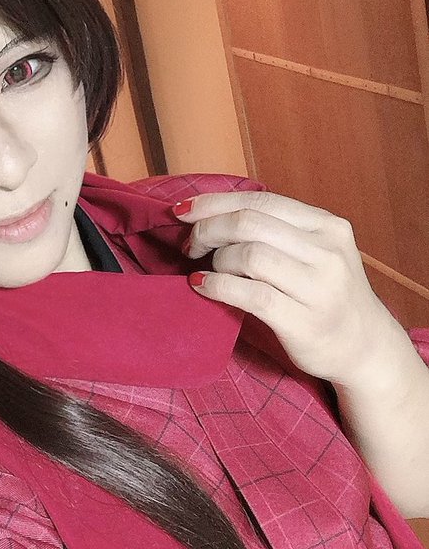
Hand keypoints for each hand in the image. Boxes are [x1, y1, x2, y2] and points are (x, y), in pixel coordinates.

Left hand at [174, 190, 403, 387]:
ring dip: (216, 261)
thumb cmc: (327, 296)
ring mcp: (318, 287)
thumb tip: (210, 214)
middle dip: (208, 229)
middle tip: (191, 245)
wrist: (365, 348)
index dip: (215, 202)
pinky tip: (202, 286)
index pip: (261, 200)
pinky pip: (249, 294)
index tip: (183, 210)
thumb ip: (277, 231)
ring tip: (208, 270)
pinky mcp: (303, 321)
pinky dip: (217, 286)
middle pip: (250, 223)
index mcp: (328, 226)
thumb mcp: (315, 253)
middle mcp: (327, 251)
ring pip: (248, 255)